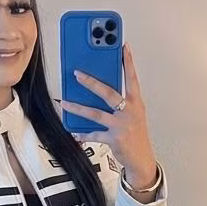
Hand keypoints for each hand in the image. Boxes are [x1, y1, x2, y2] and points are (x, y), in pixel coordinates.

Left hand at [62, 44, 157, 187]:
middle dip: (91, 82)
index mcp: (136, 103)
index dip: (128, 62)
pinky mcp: (114, 139)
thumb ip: (121, 102)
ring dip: (78, 108)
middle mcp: (130, 112)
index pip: (132, 78)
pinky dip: (83, 133)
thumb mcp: (133, 114)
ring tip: (65, 102)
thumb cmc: (135, 134)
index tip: (123, 46)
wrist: (141, 159)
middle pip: (108, 93)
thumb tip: (98, 90)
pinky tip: (74, 131)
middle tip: (77, 73)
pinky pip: (94, 134)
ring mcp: (122, 126)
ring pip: (96, 114)